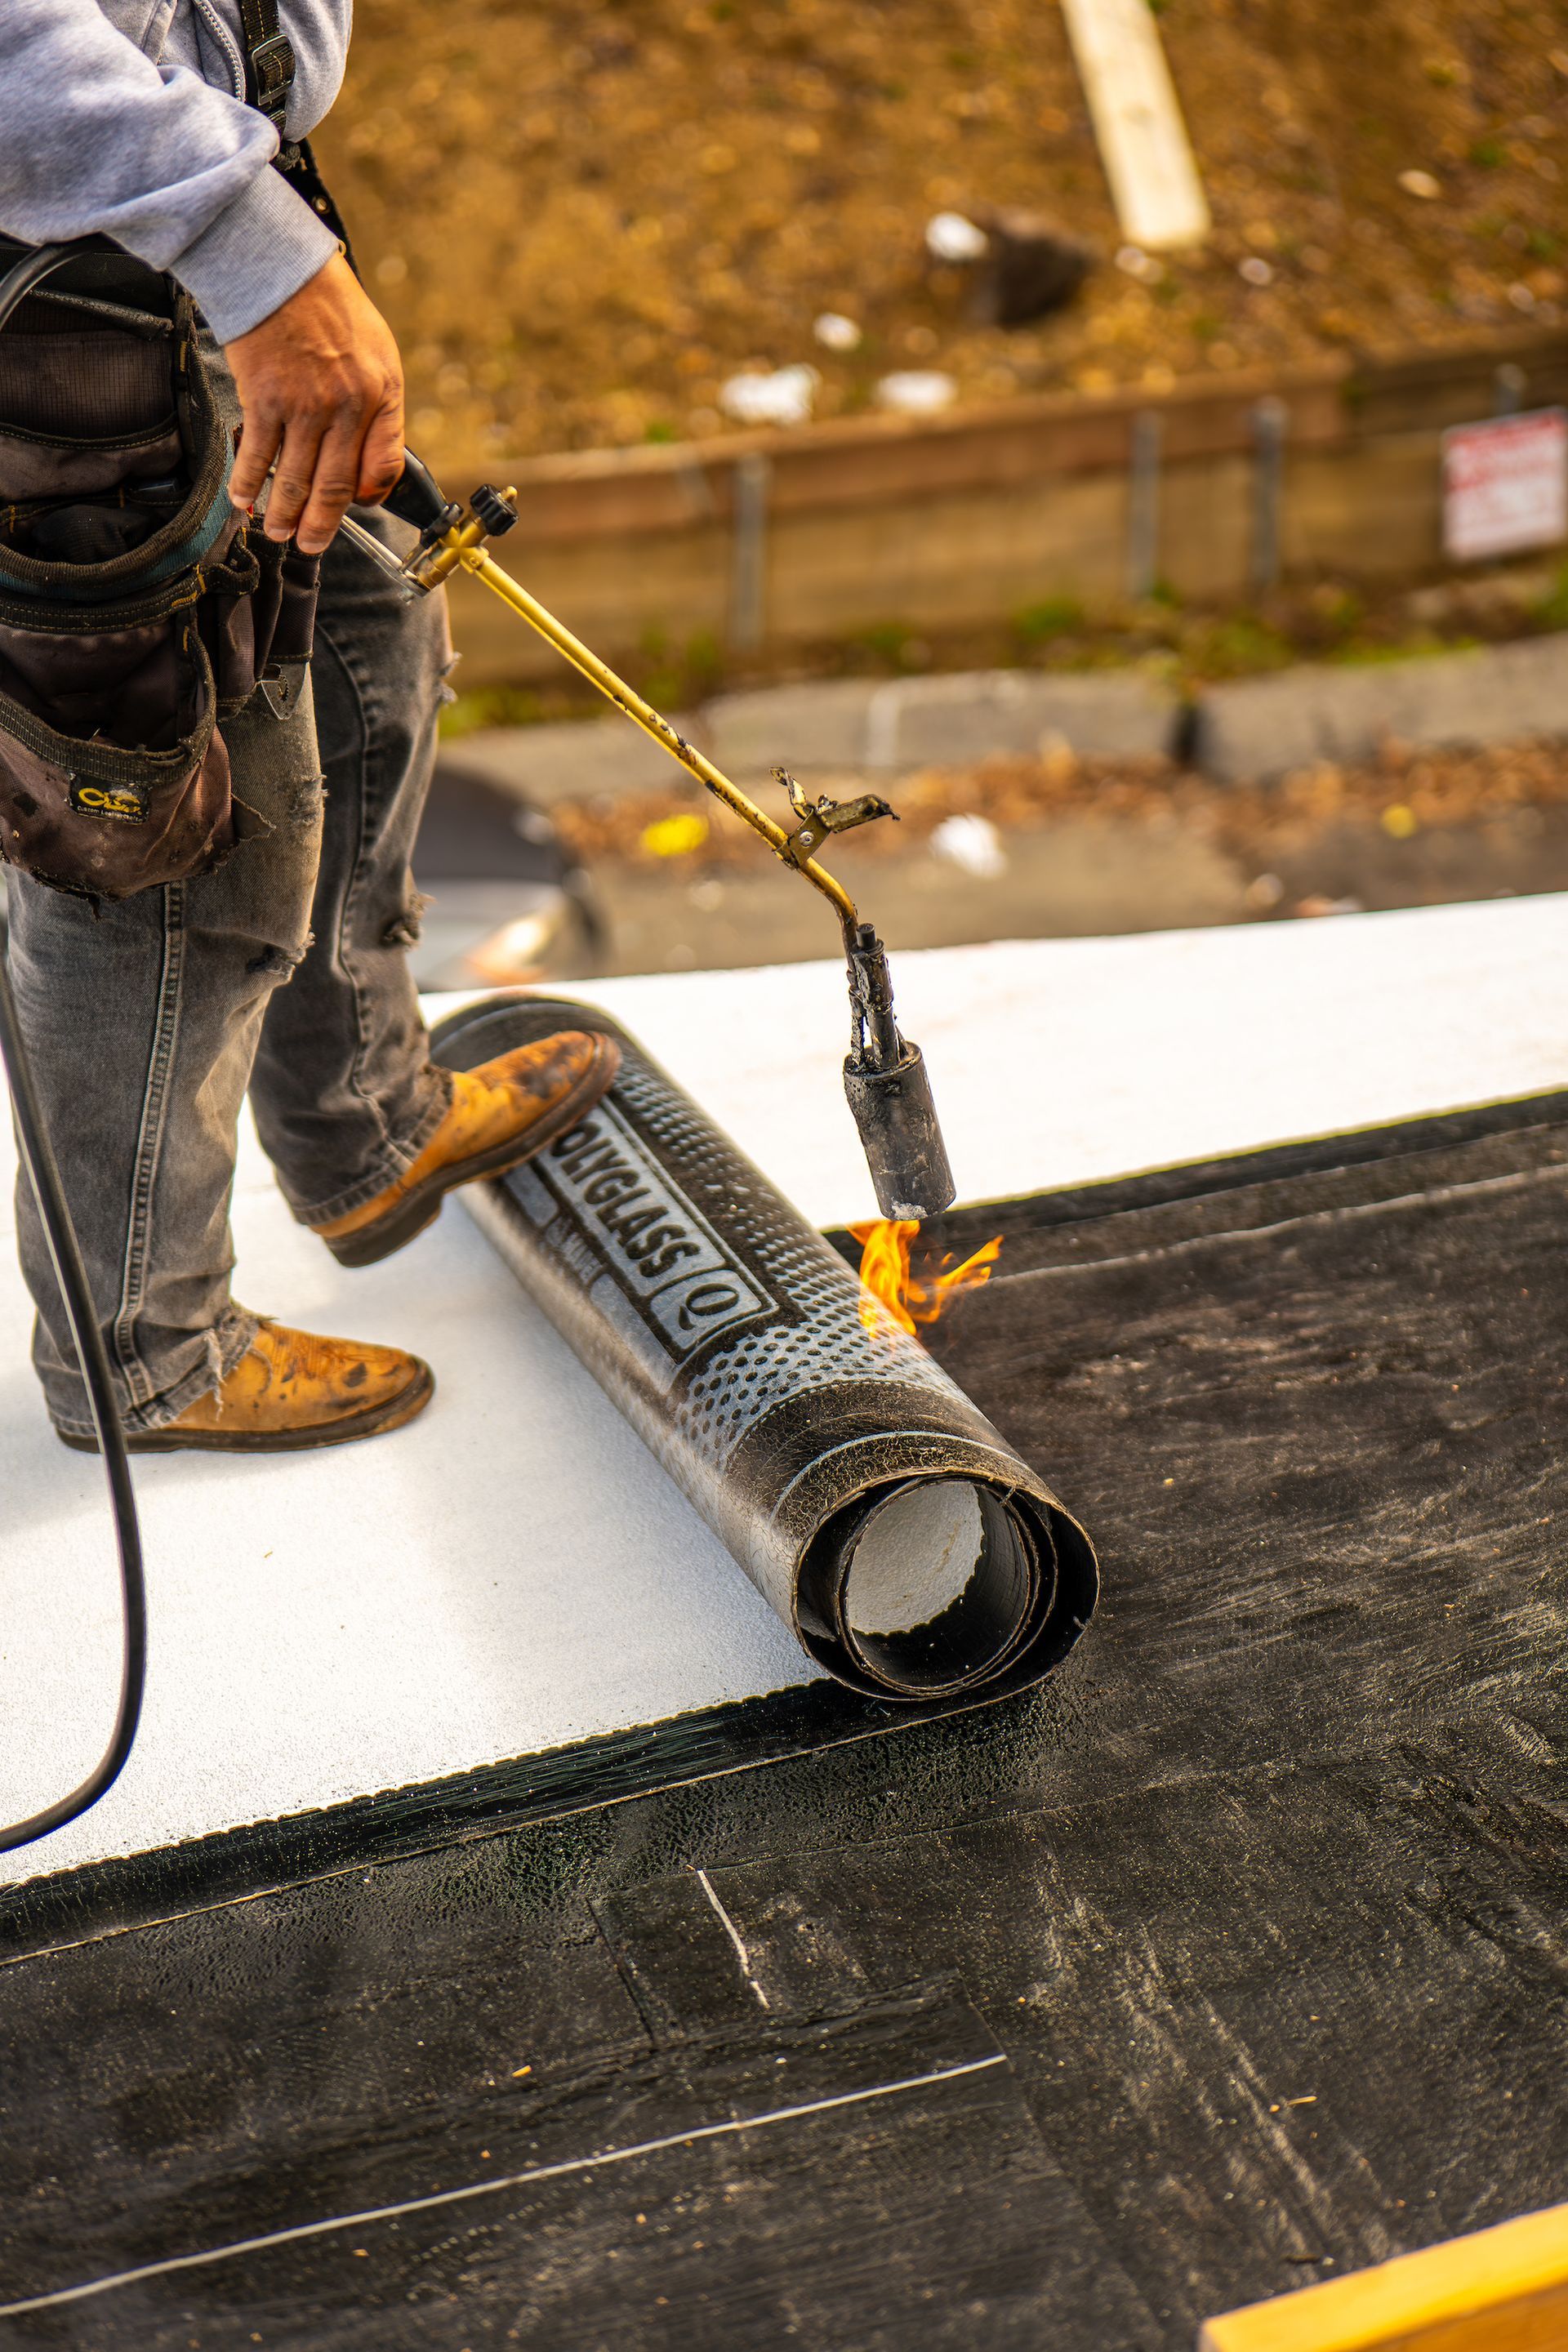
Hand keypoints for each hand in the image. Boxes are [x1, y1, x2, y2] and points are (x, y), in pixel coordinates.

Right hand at [224, 253, 404, 555]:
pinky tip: (244, 500)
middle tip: (310, 546)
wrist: (282, 268)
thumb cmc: (330, 309)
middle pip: (335, 486)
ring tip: (277, 532)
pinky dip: (248, 484)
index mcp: (382, 396)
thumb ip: (380, 407)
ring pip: (296, 479)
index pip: (384, 466)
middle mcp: (347, 407)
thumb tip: (369, 462)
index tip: (355, 509)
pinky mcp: (264, 398)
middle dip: (322, 526)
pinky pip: (257, 455)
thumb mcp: (379, 354)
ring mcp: (304, 406)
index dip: (369, 497)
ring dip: (284, 514)